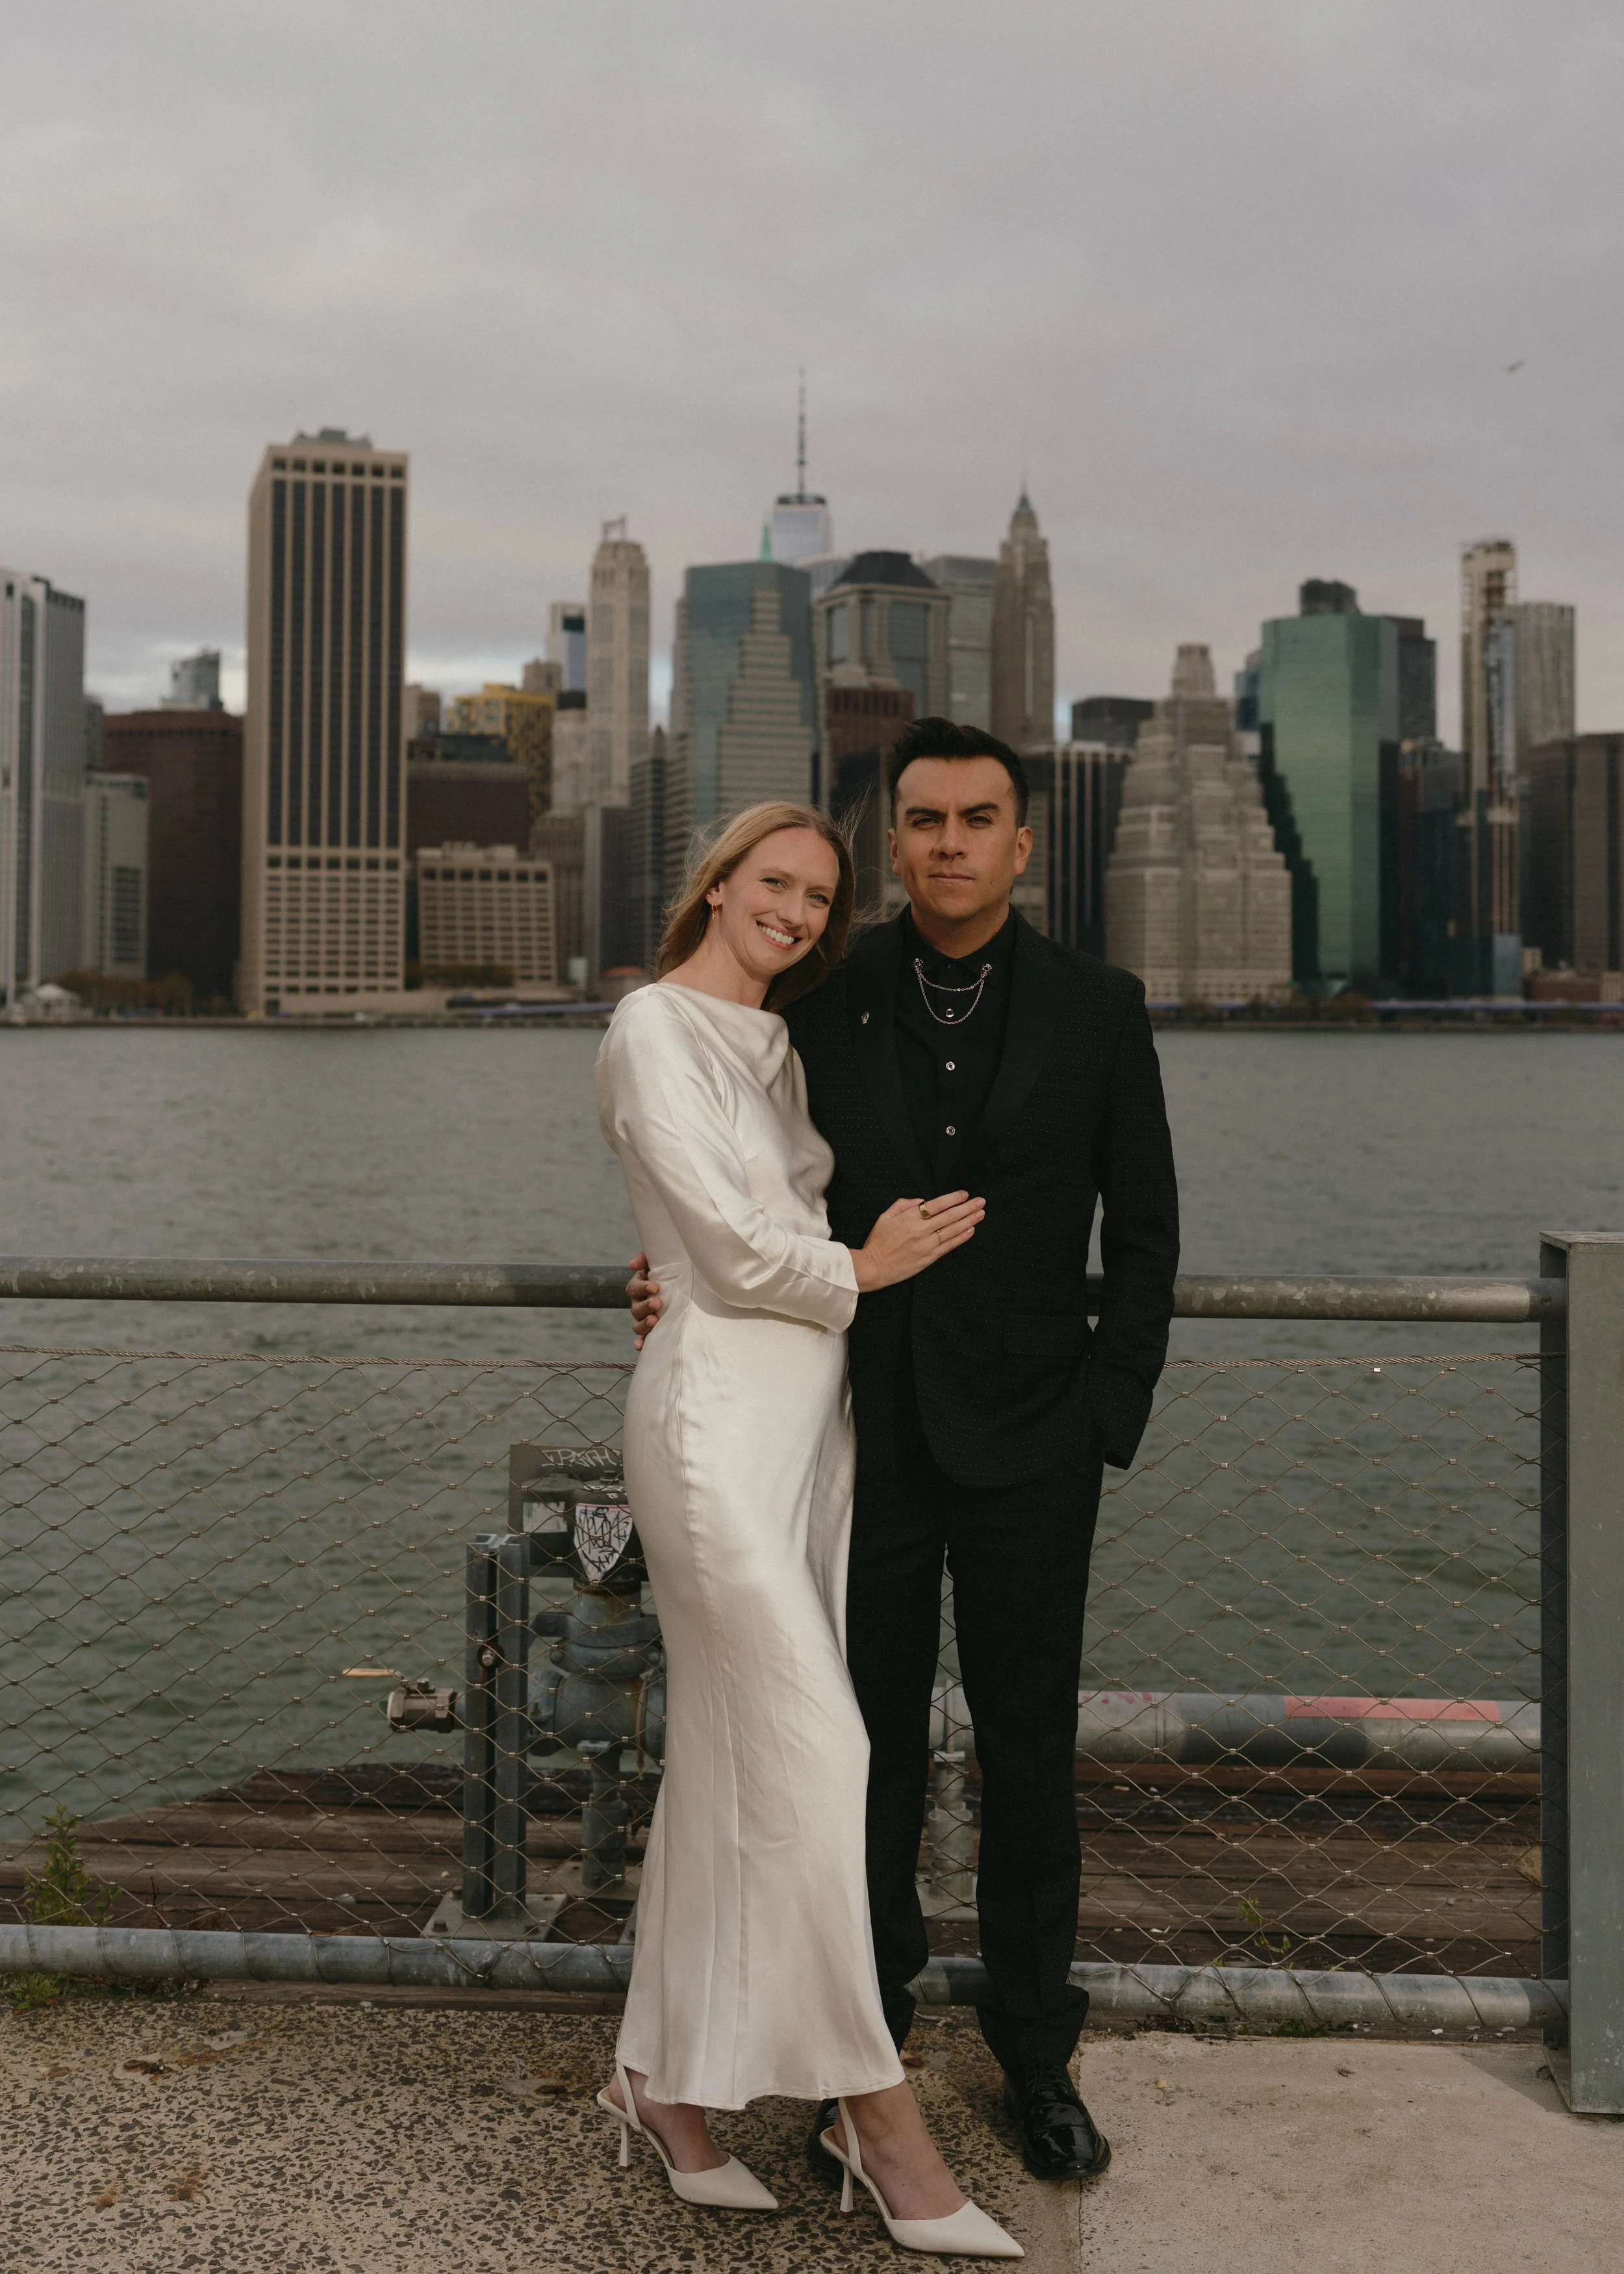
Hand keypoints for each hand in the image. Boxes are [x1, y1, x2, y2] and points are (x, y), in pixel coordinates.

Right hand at [626, 1252, 662, 1350]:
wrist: (681, 1286)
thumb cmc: (667, 1272)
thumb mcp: (656, 1263)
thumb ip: (644, 1258)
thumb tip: (633, 1264)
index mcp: (639, 1288)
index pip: (634, 1288)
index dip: (642, 1288)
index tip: (654, 1286)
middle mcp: (638, 1304)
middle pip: (635, 1308)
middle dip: (645, 1306)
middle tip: (657, 1303)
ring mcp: (644, 1319)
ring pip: (637, 1325)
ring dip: (644, 1324)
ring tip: (654, 1321)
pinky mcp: (651, 1331)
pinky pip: (643, 1339)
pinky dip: (640, 1343)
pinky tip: (641, 1346)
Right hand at [850, 1191, 984, 1293]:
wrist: (874, 1267)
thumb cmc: (878, 1241)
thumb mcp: (885, 1217)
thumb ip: (903, 1204)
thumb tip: (921, 1200)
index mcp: (910, 1218)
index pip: (936, 1205)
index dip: (953, 1198)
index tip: (965, 1194)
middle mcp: (921, 1230)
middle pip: (949, 1216)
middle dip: (967, 1207)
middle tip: (981, 1201)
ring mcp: (927, 1245)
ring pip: (952, 1230)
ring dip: (969, 1221)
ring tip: (981, 1214)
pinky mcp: (929, 1258)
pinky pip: (949, 1246)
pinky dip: (961, 1237)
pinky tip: (971, 1230)